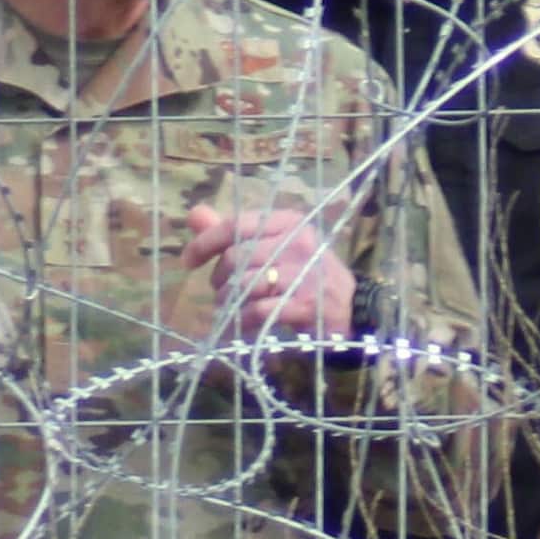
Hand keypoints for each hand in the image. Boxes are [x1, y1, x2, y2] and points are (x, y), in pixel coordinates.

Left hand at [182, 206, 356, 340]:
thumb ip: (232, 232)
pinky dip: (243, 320)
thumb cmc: (306, 274)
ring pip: (243, 285)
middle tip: (223, 292)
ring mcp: (303, 273)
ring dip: (229, 303)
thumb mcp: (275, 245)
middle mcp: (298, 242)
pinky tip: (244, 324)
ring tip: (232, 309)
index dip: (204, 243)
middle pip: (236, 257)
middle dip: (220, 280)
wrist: (351, 308)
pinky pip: (258, 310)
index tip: (188, 261)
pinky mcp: (305, 304)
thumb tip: (194, 214)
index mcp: (289, 221)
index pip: (235, 225)